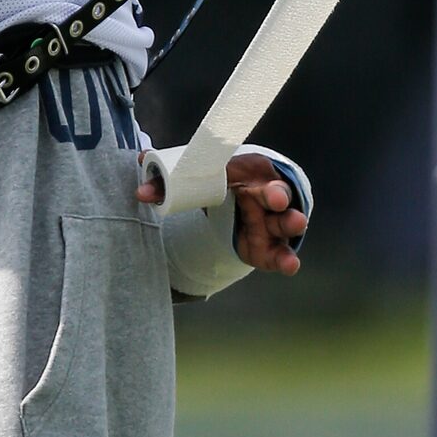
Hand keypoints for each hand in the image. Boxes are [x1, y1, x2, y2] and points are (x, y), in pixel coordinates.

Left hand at [134, 151, 307, 275]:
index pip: (258, 175)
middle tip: (279, 200)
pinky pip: (279, 253)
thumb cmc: (220, 184)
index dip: (264, 182)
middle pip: (276, 195)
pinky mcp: (268, 247)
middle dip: (278, 198)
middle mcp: (264, 196)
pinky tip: (290, 266)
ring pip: (284, 223)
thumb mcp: (198, 180)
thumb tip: (139, 170)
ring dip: (290, 224)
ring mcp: (269, 223)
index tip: (269, 190)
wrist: (238, 204)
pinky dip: (285, 260)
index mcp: (249, 175)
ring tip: (297, 225)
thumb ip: (168, 181)